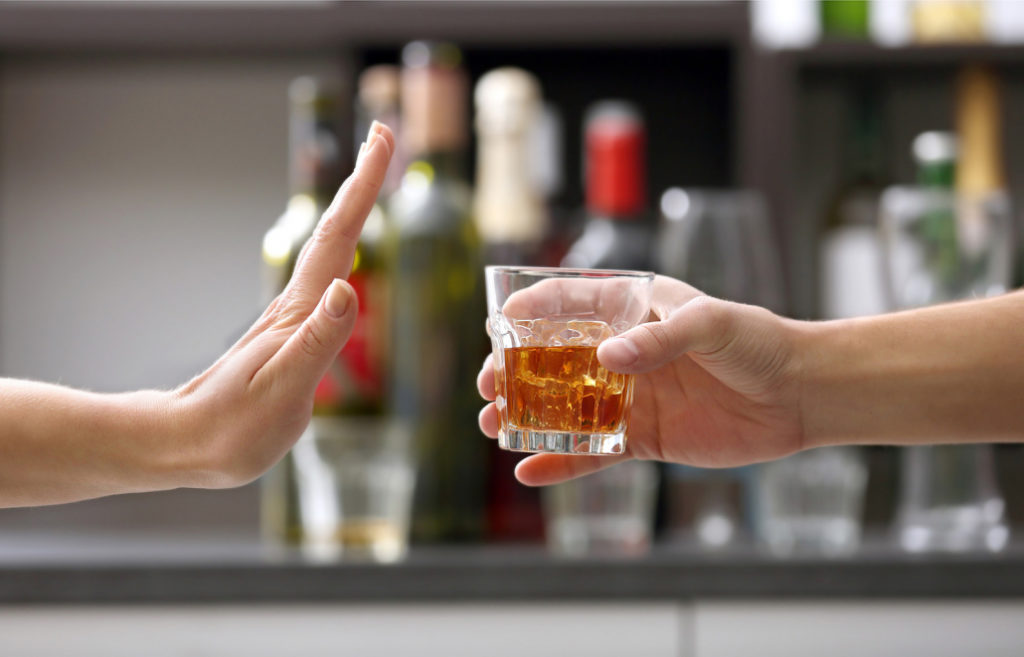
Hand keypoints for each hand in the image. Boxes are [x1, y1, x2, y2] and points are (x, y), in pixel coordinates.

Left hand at [174, 122, 394, 487]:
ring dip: (351, 213)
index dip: (362, 187)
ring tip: (369, 185)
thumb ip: (319, 339)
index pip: (339, 237)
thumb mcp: (285, 389)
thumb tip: (350, 288)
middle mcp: (297, 306)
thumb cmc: (235, 425)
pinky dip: (342, 255)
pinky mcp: (291, 340)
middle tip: (381, 138)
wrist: (188, 444)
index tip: (380, 138)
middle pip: (336, 233)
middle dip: (361, 184)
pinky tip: (345, 264)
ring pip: (330, 254)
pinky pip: (326, 283)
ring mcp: (293, 321)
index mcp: (300, 311)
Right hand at [477, 275, 804, 485]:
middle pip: (555, 360)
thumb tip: (608, 357)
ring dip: (528, 415)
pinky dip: (562, 462)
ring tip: (492, 424)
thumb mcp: (713, 324)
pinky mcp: (644, 437)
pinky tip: (529, 471)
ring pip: (566, 407)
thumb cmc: (758, 342)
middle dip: (515, 371)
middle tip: (489, 385)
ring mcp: (631, 396)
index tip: (498, 323)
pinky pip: (594, 452)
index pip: (573, 303)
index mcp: (636, 310)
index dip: (533, 311)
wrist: (798, 395)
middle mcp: (625, 351)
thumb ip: (661, 337)